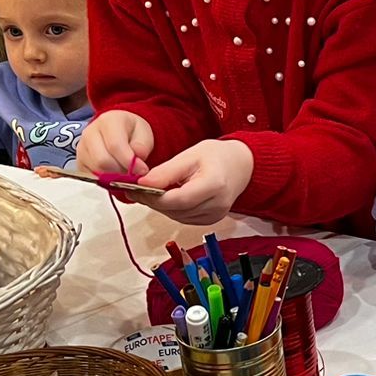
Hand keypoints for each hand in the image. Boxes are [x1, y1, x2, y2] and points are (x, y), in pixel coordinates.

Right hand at [78, 111, 153, 175]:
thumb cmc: (132, 132)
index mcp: (108, 121)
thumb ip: (142, 147)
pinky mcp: (79, 162)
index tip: (142, 170)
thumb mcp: (144, 134)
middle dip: (121, 171)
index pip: (115, 146)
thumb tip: (136, 165)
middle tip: (133, 172)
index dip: (129, 162)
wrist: (118, 131)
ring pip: (96, 172)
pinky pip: (92, 178)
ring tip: (124, 171)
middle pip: (102, 161)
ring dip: (113, 177)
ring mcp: (81, 148)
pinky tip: (115, 174)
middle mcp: (89, 133)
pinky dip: (105, 181)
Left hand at [140, 139, 254, 223]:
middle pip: (176, 210)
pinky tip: (167, 197)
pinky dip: (172, 209)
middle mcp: (217, 204)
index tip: (136, 188)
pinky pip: (184, 218)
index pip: (179, 199)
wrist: (240, 166)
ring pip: (177, 216)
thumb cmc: (217, 157)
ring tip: (149, 191)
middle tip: (135, 189)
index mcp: (214, 184)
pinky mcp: (211, 220)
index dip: (154, 197)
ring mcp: (215, 215)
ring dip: (161, 205)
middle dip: (153, 200)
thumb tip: (142, 184)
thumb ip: (166, 171)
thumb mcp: (190, 155)